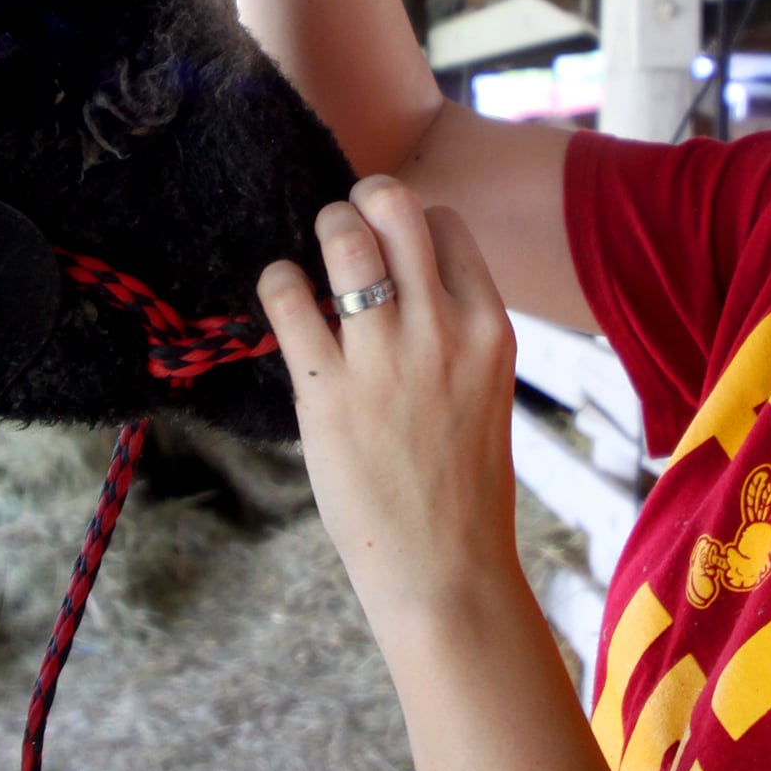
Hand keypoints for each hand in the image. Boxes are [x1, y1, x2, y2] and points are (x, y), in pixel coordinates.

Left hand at [258, 176, 519, 628]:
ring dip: (323, 231)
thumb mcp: (487, 390)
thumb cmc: (463, 487)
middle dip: (364, 200)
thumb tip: (402, 284)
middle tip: (346, 225)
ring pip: (344, 238)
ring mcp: (385, 357)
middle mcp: (442, 328)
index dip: (413, 225)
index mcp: (490, 327)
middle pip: (397, 207)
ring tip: (316, 253)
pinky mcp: (328, 391)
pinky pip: (290, 297)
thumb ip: (455, 334)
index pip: (447, 225)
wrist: (446, 570)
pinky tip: (285, 295)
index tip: (392, 249)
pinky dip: (280, 282)